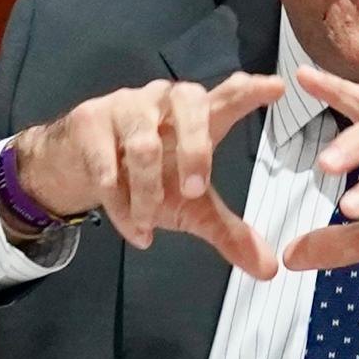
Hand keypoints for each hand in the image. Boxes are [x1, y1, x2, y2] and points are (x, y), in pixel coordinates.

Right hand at [12, 74, 289, 277]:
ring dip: (147, 194)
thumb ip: (229, 234)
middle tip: (196, 191)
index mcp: (198, 117)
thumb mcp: (191, 209)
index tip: (277, 88)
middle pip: (189, 103)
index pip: (228, 96)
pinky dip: (119, 205)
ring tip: (148, 222)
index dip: (250, 91)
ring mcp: (127, 107)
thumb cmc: (147, 180)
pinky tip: (131, 226)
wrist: (80, 173)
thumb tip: (269, 270)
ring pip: (144, 146)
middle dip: (195, 151)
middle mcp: (166, 102)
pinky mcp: (91, 120)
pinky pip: (106, 166)